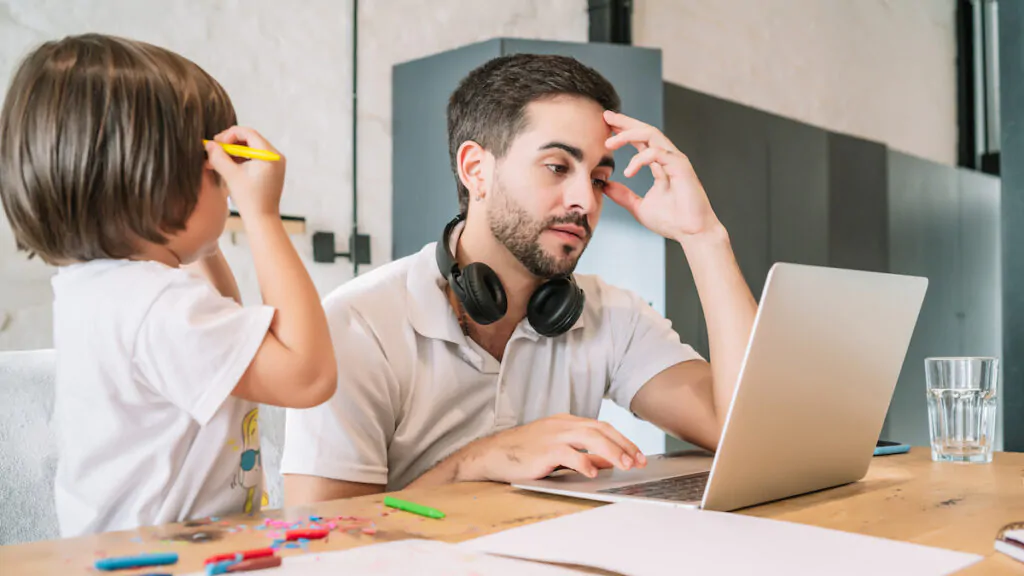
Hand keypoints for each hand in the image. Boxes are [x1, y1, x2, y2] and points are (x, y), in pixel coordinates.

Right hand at [205, 126, 285, 218]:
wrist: (262, 219)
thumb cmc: (249, 200)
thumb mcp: (231, 175)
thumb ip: (218, 157)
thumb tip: (208, 144)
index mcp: (270, 155)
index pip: (248, 133)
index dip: (229, 135)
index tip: (215, 143)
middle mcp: (276, 156)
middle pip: (249, 139)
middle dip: (229, 143)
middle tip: (214, 150)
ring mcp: (274, 163)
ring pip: (249, 148)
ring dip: (232, 152)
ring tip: (215, 160)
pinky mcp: (270, 170)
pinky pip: (253, 157)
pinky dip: (239, 159)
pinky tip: (224, 165)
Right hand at [463, 414, 647, 482]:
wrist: (493, 454)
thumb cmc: (523, 453)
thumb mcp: (557, 451)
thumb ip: (583, 454)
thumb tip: (608, 461)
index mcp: (566, 422)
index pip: (602, 426)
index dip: (622, 440)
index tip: (638, 455)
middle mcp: (562, 425)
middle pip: (601, 430)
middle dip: (623, 445)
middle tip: (639, 461)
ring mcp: (553, 435)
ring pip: (590, 438)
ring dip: (612, 452)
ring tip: (625, 465)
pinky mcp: (544, 450)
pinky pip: (569, 454)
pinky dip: (584, 462)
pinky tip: (594, 472)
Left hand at [602, 111, 721, 241]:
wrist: (692, 233)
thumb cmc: (672, 221)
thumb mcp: (639, 207)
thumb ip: (623, 195)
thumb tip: (605, 186)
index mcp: (660, 164)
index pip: (640, 140)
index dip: (623, 131)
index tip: (605, 125)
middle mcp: (668, 158)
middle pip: (645, 130)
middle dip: (625, 122)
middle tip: (606, 116)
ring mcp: (675, 160)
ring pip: (651, 135)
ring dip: (628, 135)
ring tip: (609, 143)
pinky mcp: (681, 167)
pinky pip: (658, 153)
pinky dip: (640, 158)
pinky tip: (628, 172)